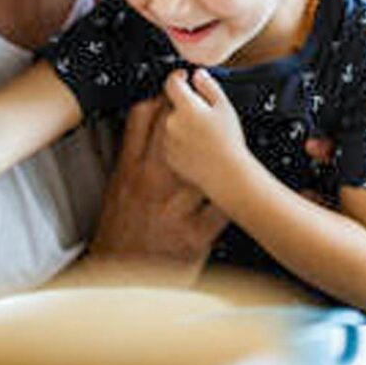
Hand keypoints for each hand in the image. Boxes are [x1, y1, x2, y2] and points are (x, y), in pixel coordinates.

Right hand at [87, 97, 225, 276]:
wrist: (117, 282)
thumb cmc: (119, 234)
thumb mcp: (116, 191)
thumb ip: (132, 159)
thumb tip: (148, 126)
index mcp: (128, 171)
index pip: (142, 119)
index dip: (163, 96)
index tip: (176, 83)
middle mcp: (150, 184)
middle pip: (175, 132)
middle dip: (192, 109)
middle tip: (208, 93)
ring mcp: (173, 208)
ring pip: (203, 165)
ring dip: (221, 148)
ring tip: (236, 133)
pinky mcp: (194, 235)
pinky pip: (222, 208)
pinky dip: (235, 195)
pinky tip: (249, 185)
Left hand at [159, 69, 248, 197]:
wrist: (225, 173)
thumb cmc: (228, 141)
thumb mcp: (224, 107)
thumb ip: (208, 86)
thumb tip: (197, 75)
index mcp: (186, 107)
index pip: (172, 83)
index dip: (178, 76)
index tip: (185, 77)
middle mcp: (171, 122)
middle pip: (172, 104)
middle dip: (184, 104)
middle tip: (204, 113)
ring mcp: (167, 140)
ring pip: (171, 123)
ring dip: (181, 122)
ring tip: (203, 133)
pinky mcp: (168, 155)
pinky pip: (171, 141)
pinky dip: (180, 140)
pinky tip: (197, 145)